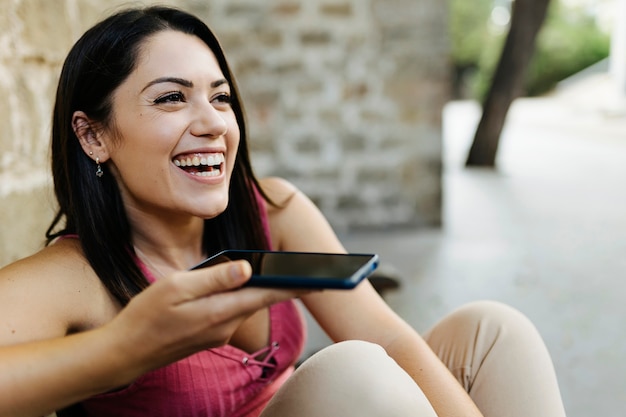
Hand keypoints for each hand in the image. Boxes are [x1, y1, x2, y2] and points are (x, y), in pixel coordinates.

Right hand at [105, 260, 304, 375]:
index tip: (320, 279)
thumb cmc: (146, 316)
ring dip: (263, 289)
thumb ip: (214, 278)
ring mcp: (219, 332)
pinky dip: (243, 297)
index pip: (267, 294)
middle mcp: (226, 324)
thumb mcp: (177, 287)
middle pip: (261, 299)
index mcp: (220, 310)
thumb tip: (248, 269)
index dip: (295, 285)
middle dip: (285, 285)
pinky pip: (233, 310)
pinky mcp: (211, 334)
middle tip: (312, 272)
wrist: (126, 353)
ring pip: (247, 304)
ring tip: (282, 271)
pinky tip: (243, 285)